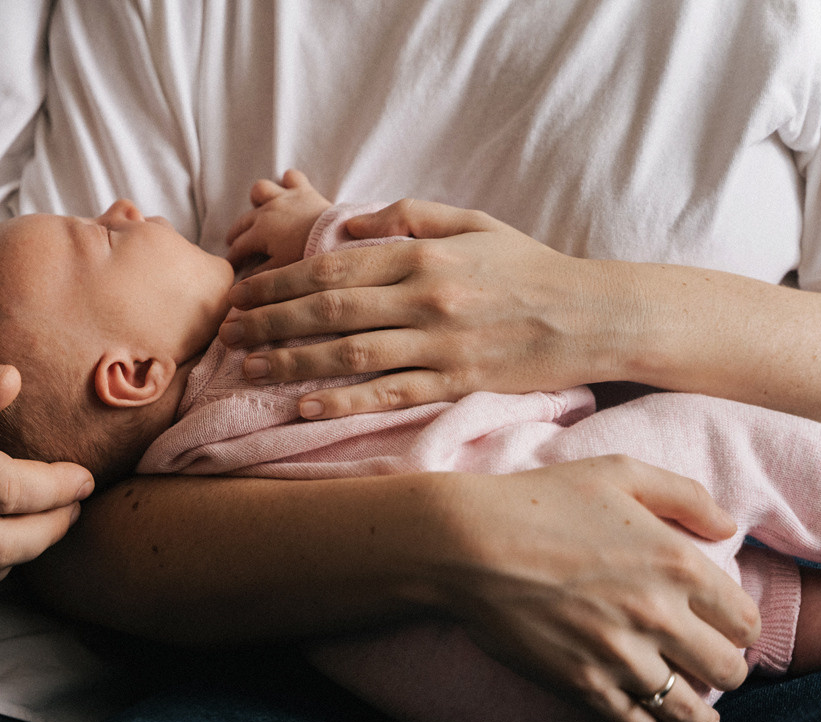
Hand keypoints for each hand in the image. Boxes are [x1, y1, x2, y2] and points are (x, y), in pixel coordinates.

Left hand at [220, 199, 637, 417]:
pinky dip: (345, 401)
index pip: (333, 264)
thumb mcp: (473, 223)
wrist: (594, 315)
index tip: (242, 292)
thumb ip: (408, 216)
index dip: (279, 280)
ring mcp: (440, 343)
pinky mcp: (457, 382)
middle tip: (226, 331)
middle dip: (269, 320)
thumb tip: (345, 226)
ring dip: (293, 361)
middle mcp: (426, 297)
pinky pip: (391, 393)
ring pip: (350, 353)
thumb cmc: (528, 266)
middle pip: (329, 308)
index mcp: (423, 254)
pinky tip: (306, 406)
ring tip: (249, 367)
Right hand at [224, 169, 332, 271]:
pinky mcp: (303, 190)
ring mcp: (284, 197)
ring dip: (258, 200)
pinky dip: (288, 182)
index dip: (232, 258)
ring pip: (260, 189)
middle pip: (243, 220)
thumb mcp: (281, 270)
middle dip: (236, 233)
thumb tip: (243, 284)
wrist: (337, 238)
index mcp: (259, 232)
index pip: (238, 246)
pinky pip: (291, 177)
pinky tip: (288, 190)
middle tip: (235, 243)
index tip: (230, 267)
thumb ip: (260, 276)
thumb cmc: (307, 256)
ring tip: (260, 211)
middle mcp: (267, 211)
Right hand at [437, 457, 758, 721]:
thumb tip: (728, 527)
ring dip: (702, 718)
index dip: (739, 627)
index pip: (744, 620)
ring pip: (690, 710)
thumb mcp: (616, 473)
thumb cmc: (538, 501)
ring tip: (700, 720)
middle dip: (725, 672)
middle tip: (710, 668)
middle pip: (728, 671)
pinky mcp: (584, 685)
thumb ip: (683, 495)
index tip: (725, 629)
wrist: (466, 543)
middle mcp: (659, 615)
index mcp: (678, 563)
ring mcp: (621, 656)